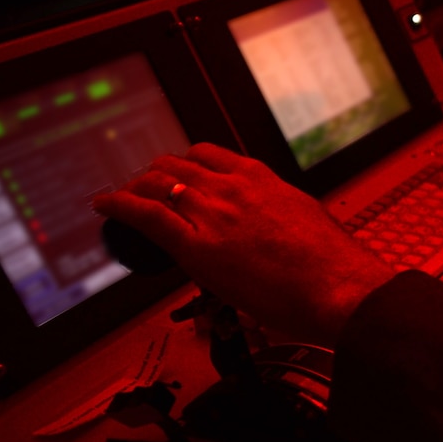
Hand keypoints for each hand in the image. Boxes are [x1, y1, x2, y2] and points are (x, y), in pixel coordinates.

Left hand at [92, 144, 395, 345]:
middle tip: (140, 189)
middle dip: (152, 175)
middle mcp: (233, 187)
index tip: (175, 173)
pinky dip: (118, 205)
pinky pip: (146, 215)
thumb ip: (277, 214)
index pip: (208, 156)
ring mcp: (213, 214)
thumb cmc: (332, 264)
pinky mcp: (197, 246)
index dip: (183, 164)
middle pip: (176, 166)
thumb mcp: (305, 220)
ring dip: (133, 188)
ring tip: (120, 199)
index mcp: (262, 178)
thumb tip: (269, 227)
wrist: (339, 285)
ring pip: (156, 184)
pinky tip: (103, 205)